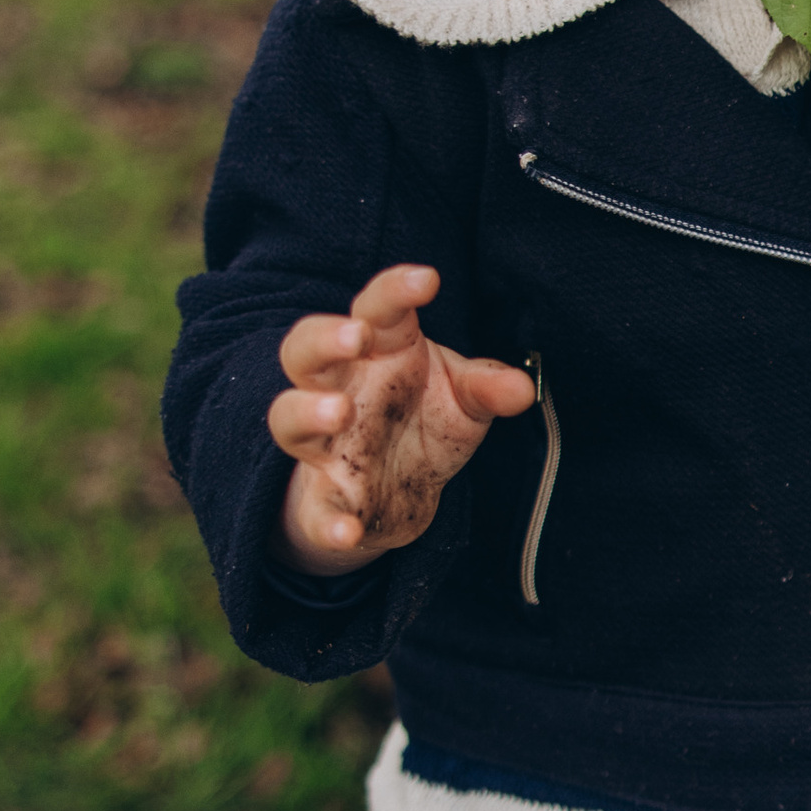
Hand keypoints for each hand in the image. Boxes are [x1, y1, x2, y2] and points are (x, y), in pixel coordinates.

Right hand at [269, 263, 534, 576]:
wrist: (399, 496)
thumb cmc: (425, 423)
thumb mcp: (465, 402)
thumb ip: (488, 389)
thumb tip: (522, 390)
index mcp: (380, 352)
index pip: (377, 309)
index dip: (396, 290)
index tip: (428, 279)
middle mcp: (340, 390)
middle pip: (304, 351)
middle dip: (324, 339)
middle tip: (357, 337)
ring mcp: (324, 446)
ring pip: (288, 417)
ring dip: (308, 411)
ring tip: (340, 412)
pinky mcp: (324, 501)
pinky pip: (315, 511)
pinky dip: (328, 523)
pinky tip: (348, 531)